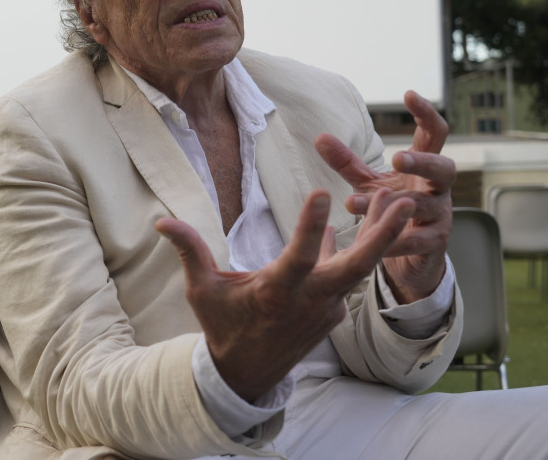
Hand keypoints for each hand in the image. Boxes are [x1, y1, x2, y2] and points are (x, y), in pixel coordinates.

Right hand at [156, 188, 413, 402]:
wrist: (247, 373)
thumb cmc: (222, 325)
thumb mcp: (202, 289)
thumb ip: (189, 250)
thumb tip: (161, 220)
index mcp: (275, 293)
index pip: (298, 256)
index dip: (310, 226)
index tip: (321, 192)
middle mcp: (308, 301)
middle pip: (356, 267)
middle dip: (383, 234)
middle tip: (405, 201)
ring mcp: (326, 308)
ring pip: (360, 269)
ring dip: (381, 235)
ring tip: (398, 199)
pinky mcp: (333, 312)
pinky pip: (348, 277)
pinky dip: (359, 250)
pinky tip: (370, 222)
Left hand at [314, 90, 455, 302]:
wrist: (412, 253)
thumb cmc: (392, 207)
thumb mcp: (368, 183)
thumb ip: (347, 162)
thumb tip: (319, 136)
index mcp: (424, 168)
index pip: (434, 135)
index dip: (425, 114)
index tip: (409, 94)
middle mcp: (437, 189)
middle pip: (445, 168)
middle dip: (423, 162)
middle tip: (398, 158)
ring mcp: (440, 216)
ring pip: (427, 205)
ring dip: (396, 203)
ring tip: (357, 203)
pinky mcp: (434, 243)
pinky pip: (418, 240)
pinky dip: (396, 241)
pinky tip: (375, 244)